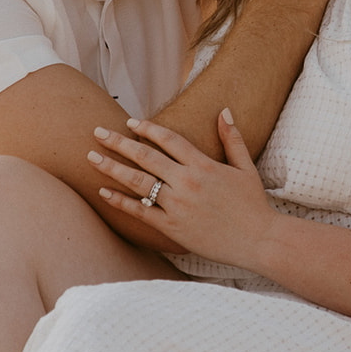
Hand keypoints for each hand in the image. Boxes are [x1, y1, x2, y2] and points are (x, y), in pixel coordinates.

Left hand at [90, 110, 276, 265]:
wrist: (259, 240)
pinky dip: (120, 202)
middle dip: (118, 142)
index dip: (147, 128)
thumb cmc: (253, 204)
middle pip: (145, 157)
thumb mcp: (245, 167)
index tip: (129, 121)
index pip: (169, 140)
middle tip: (97, 131)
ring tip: (91, 157)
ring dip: (112, 168)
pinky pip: (141, 212)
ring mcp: (178, 206)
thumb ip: (232, 139)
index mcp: (203, 165)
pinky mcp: (173, 228)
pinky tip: (103, 192)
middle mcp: (187, 182)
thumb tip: (224, 111)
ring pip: (138, 183)